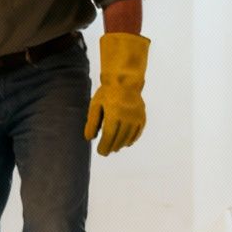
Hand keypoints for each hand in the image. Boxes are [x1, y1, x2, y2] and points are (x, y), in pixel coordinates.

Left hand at [85, 32, 149, 155]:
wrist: (125, 80)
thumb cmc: (107, 93)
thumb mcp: (95, 105)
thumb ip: (92, 122)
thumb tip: (89, 139)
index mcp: (114, 113)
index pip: (109, 136)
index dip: (104, 146)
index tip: (100, 152)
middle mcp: (127, 117)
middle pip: (119, 139)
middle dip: (111, 147)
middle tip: (105, 151)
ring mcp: (136, 117)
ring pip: (129, 138)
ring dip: (121, 145)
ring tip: (114, 148)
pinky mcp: (142, 117)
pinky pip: (138, 132)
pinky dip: (131, 139)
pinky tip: (126, 143)